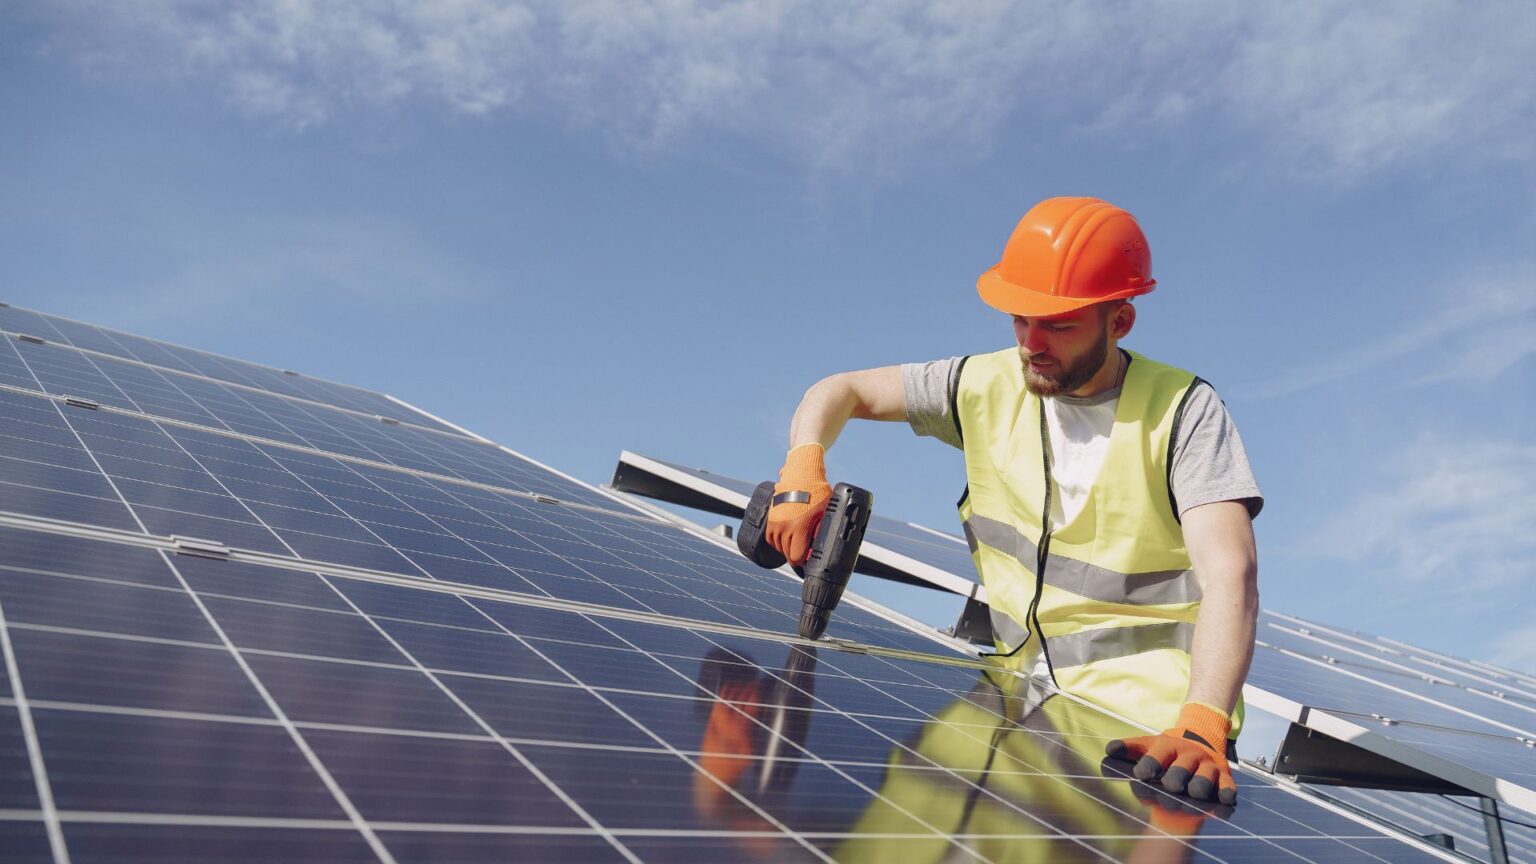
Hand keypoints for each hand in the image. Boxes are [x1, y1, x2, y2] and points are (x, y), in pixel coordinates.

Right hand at [765, 443, 830, 566]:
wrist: (801, 474)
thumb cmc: (817, 492)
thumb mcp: (825, 513)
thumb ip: (822, 532)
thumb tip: (820, 549)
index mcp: (800, 527)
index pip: (796, 557)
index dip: (803, 563)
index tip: (808, 563)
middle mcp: (785, 527)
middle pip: (787, 554)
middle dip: (796, 557)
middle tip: (805, 555)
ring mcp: (776, 522)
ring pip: (778, 547)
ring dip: (786, 549)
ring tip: (796, 546)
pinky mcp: (771, 517)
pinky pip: (771, 538)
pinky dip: (777, 542)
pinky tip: (786, 539)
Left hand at [1105, 702, 1236, 804]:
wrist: (1201, 740)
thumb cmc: (1168, 750)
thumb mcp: (1148, 745)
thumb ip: (1129, 749)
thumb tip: (1109, 750)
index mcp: (1169, 746)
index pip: (1158, 755)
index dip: (1150, 764)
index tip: (1141, 774)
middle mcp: (1189, 755)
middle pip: (1182, 767)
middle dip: (1176, 776)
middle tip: (1170, 785)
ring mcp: (1208, 766)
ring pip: (1205, 777)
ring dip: (1199, 786)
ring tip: (1193, 794)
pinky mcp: (1224, 777)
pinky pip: (1228, 786)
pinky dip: (1227, 793)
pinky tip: (1223, 799)